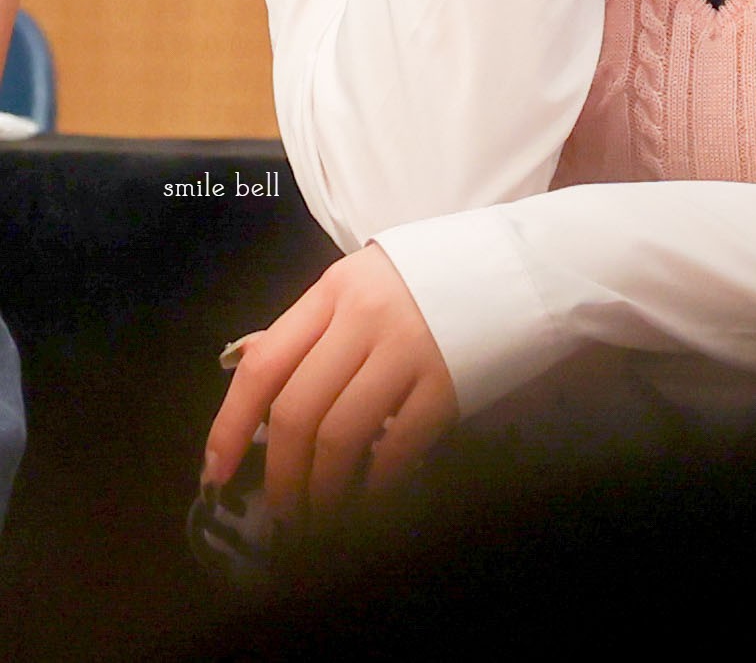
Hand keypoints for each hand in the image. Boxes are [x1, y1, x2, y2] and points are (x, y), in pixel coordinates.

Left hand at [203, 243, 457, 518]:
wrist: (520, 264)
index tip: (215, 472)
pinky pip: (397, 447)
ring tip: (320, 513)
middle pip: (298, 411)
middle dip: (281, 474)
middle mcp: (365, 318)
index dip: (231, 425)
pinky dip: (375, 482)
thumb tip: (248, 367)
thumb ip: (311, 327)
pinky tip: (370, 495)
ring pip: (340, 436)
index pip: (264, 364)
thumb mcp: (361, 284)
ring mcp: (409, 350)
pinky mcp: (448, 382)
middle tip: (282, 510)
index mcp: (334, 291)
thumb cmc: (429, 277)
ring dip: (322, 488)